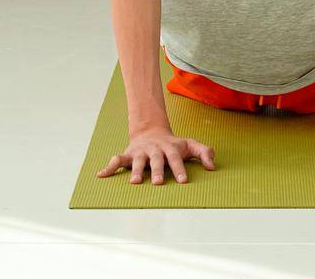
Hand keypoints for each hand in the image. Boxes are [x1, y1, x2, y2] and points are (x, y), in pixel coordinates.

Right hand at [96, 128, 215, 184]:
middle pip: (156, 160)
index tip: (183, 181)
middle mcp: (155, 150)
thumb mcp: (190, 145)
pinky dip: (109, 167)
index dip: (180, 169)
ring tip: (134, 182)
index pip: (176, 158)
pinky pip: (117, 160)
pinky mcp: (128, 154)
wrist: (151, 131)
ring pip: (138, 161)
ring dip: (135, 170)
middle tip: (158, 183)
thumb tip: (212, 166)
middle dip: (157, 171)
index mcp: (170, 148)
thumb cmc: (174, 144)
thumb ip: (204, 152)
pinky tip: (101, 175)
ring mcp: (141, 152)